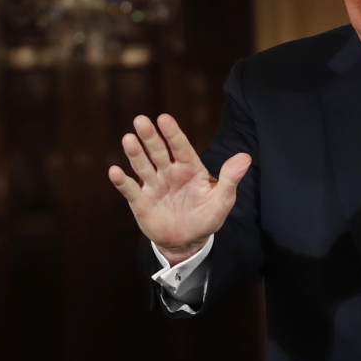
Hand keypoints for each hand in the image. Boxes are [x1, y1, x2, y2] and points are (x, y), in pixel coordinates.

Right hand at [108, 114, 251, 264]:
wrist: (187, 242)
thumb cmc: (206, 217)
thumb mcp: (222, 200)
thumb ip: (230, 179)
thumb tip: (246, 157)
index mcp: (189, 168)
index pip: (181, 147)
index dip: (173, 133)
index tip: (164, 118)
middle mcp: (168, 172)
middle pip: (158, 151)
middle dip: (150, 137)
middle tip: (141, 120)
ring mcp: (153, 185)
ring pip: (142, 166)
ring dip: (135, 153)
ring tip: (128, 139)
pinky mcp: (140, 201)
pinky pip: (129, 189)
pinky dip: (122, 181)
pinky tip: (114, 171)